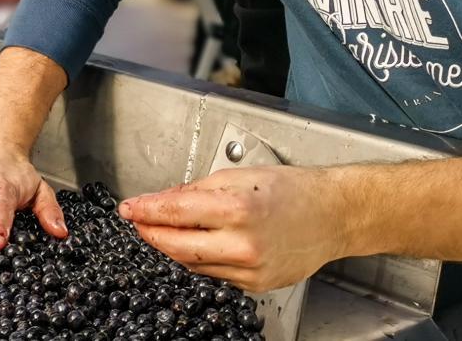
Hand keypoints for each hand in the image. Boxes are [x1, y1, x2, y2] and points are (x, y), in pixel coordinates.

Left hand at [118, 165, 347, 292]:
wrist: (333, 216)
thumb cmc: (294, 191)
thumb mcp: (241, 176)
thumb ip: (197, 189)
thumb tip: (164, 200)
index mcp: (238, 208)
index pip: (175, 211)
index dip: (145, 210)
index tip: (128, 208)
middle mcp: (243, 244)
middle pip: (176, 246)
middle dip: (150, 234)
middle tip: (136, 222)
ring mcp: (249, 269)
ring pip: (191, 265)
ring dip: (170, 248)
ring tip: (159, 232)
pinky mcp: (255, 285)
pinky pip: (212, 275)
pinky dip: (196, 261)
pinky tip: (191, 247)